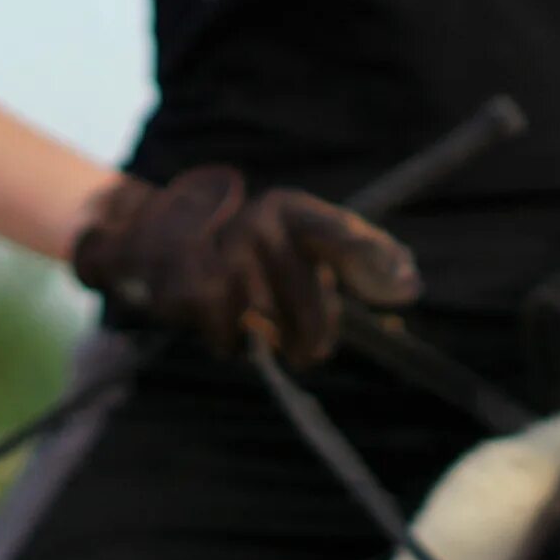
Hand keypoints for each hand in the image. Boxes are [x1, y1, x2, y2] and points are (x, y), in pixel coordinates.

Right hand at [68, 167, 419, 361]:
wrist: (148, 236)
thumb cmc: (242, 250)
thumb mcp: (294, 240)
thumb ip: (355, 259)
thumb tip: (410, 286)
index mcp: (290, 209)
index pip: (340, 234)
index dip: (376, 261)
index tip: (409, 288)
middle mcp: (259, 222)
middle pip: (313, 310)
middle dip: (313, 339)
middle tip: (306, 350)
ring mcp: (223, 254)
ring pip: (272, 331)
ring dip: (265, 339)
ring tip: (247, 316)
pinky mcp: (190, 287)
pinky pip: (231, 341)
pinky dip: (227, 341)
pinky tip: (213, 316)